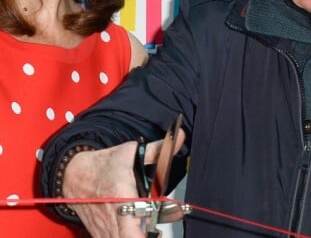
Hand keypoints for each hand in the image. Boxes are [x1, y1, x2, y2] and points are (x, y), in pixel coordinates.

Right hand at [62, 131, 184, 237]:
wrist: (75, 175)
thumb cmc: (104, 164)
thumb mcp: (131, 152)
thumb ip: (158, 150)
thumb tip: (179, 137)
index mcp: (121, 200)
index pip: (130, 233)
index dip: (144, 237)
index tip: (158, 232)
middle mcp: (112, 220)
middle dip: (147, 236)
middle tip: (158, 230)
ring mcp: (105, 231)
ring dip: (137, 236)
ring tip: (151, 229)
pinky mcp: (101, 235)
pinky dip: (127, 237)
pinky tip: (137, 229)